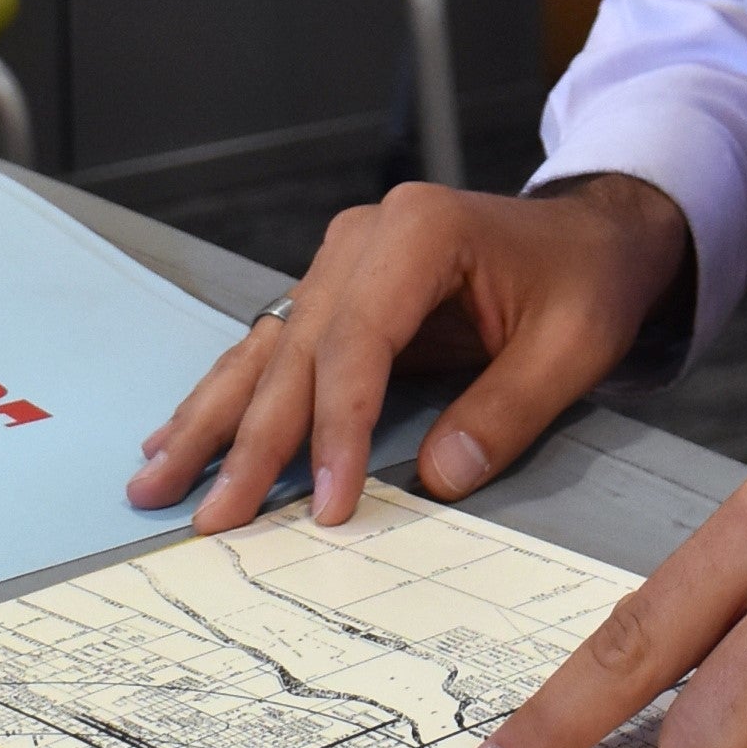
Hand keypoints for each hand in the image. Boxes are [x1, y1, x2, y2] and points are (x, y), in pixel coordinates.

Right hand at [127, 174, 691, 532]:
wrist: (590, 234)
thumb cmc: (584, 280)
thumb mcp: (575, 344)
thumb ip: (508, 409)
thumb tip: (439, 477)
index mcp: (418, 232)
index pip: (357, 344)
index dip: (337, 429)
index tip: (329, 503)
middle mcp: (361, 240)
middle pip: (295, 352)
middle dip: (250, 441)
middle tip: (212, 514)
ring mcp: (339, 263)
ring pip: (265, 351)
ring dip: (210, 421)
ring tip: (156, 479)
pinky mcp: (332, 292)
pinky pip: (273, 350)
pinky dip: (228, 398)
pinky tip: (177, 435)